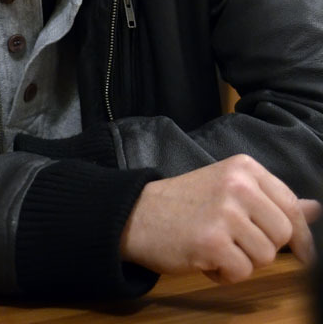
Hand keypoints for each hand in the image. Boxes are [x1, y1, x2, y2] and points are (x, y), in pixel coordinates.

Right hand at [119, 154, 319, 283]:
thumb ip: (272, 199)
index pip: (291, 205)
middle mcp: (238, 185)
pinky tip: (205, 258)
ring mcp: (225, 212)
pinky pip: (242, 273)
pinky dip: (225, 274)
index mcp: (244, 168)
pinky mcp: (212, 241)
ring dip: (243, 261)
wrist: (138, 214)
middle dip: (263, 247)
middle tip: (234, 241)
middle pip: (283, 234)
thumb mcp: (229, 189)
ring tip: (216, 247)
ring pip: (265, 256)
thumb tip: (317, 208)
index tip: (304, 255)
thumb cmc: (186, 203)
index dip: (302, 236)